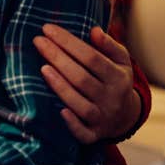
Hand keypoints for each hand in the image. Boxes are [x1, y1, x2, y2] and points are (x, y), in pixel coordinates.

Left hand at [35, 24, 141, 142]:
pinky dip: (72, 124)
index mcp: (119, 78)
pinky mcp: (94, 135)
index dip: (68, 42)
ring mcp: (103, 118)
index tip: (48, 28)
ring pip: (79, 103)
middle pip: (81, 78)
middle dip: (58, 58)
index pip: (91, 57)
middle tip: (38, 41)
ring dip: (60, 86)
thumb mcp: (120, 61)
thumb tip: (94, 31)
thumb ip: (109, 45)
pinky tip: (59, 110)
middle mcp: (112, 98)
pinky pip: (83, 133)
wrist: (126, 116)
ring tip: (42, 67)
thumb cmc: (116, 80)